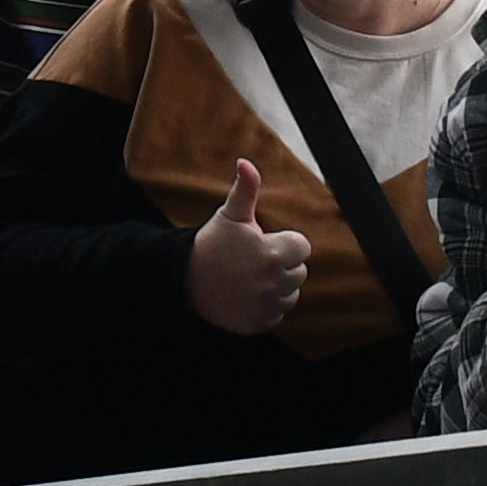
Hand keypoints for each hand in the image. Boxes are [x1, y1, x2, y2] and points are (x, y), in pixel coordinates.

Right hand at [185, 153, 313, 336]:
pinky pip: (277, 314)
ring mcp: (266, 305)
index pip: (302, 247)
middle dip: (282, 264)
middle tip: (255, 259)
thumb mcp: (230, 215)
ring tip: (252, 277)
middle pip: (299, 272)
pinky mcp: (259, 323)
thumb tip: (246, 162)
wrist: (184, 280)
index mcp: (273, 253)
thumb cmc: (211, 244)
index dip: (284, 242)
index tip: (264, 242)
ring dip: (278, 286)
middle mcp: (274, 282)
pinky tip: (248, 295)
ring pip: (291, 294)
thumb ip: (246, 188)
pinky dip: (267, 307)